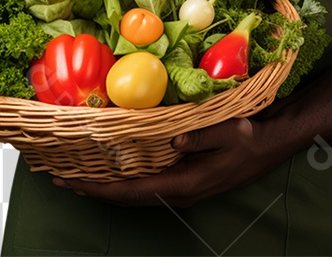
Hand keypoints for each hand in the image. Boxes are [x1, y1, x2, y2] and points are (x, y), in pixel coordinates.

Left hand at [52, 116, 285, 207]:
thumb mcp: (227, 133)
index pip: (132, 192)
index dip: (99, 189)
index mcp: (184, 183)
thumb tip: (172, 141)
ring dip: (105, 186)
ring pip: (134, 193)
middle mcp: (178, 191)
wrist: (270, 144)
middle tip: (61, 179)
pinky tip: (113, 170)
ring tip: (78, 176)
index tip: (72, 183)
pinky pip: (146, 184)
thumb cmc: (249, 137)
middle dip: (93, 190)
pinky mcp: (184, 179)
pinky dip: (123, 180)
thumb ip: (199, 138)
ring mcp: (182, 187)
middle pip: (127, 197)